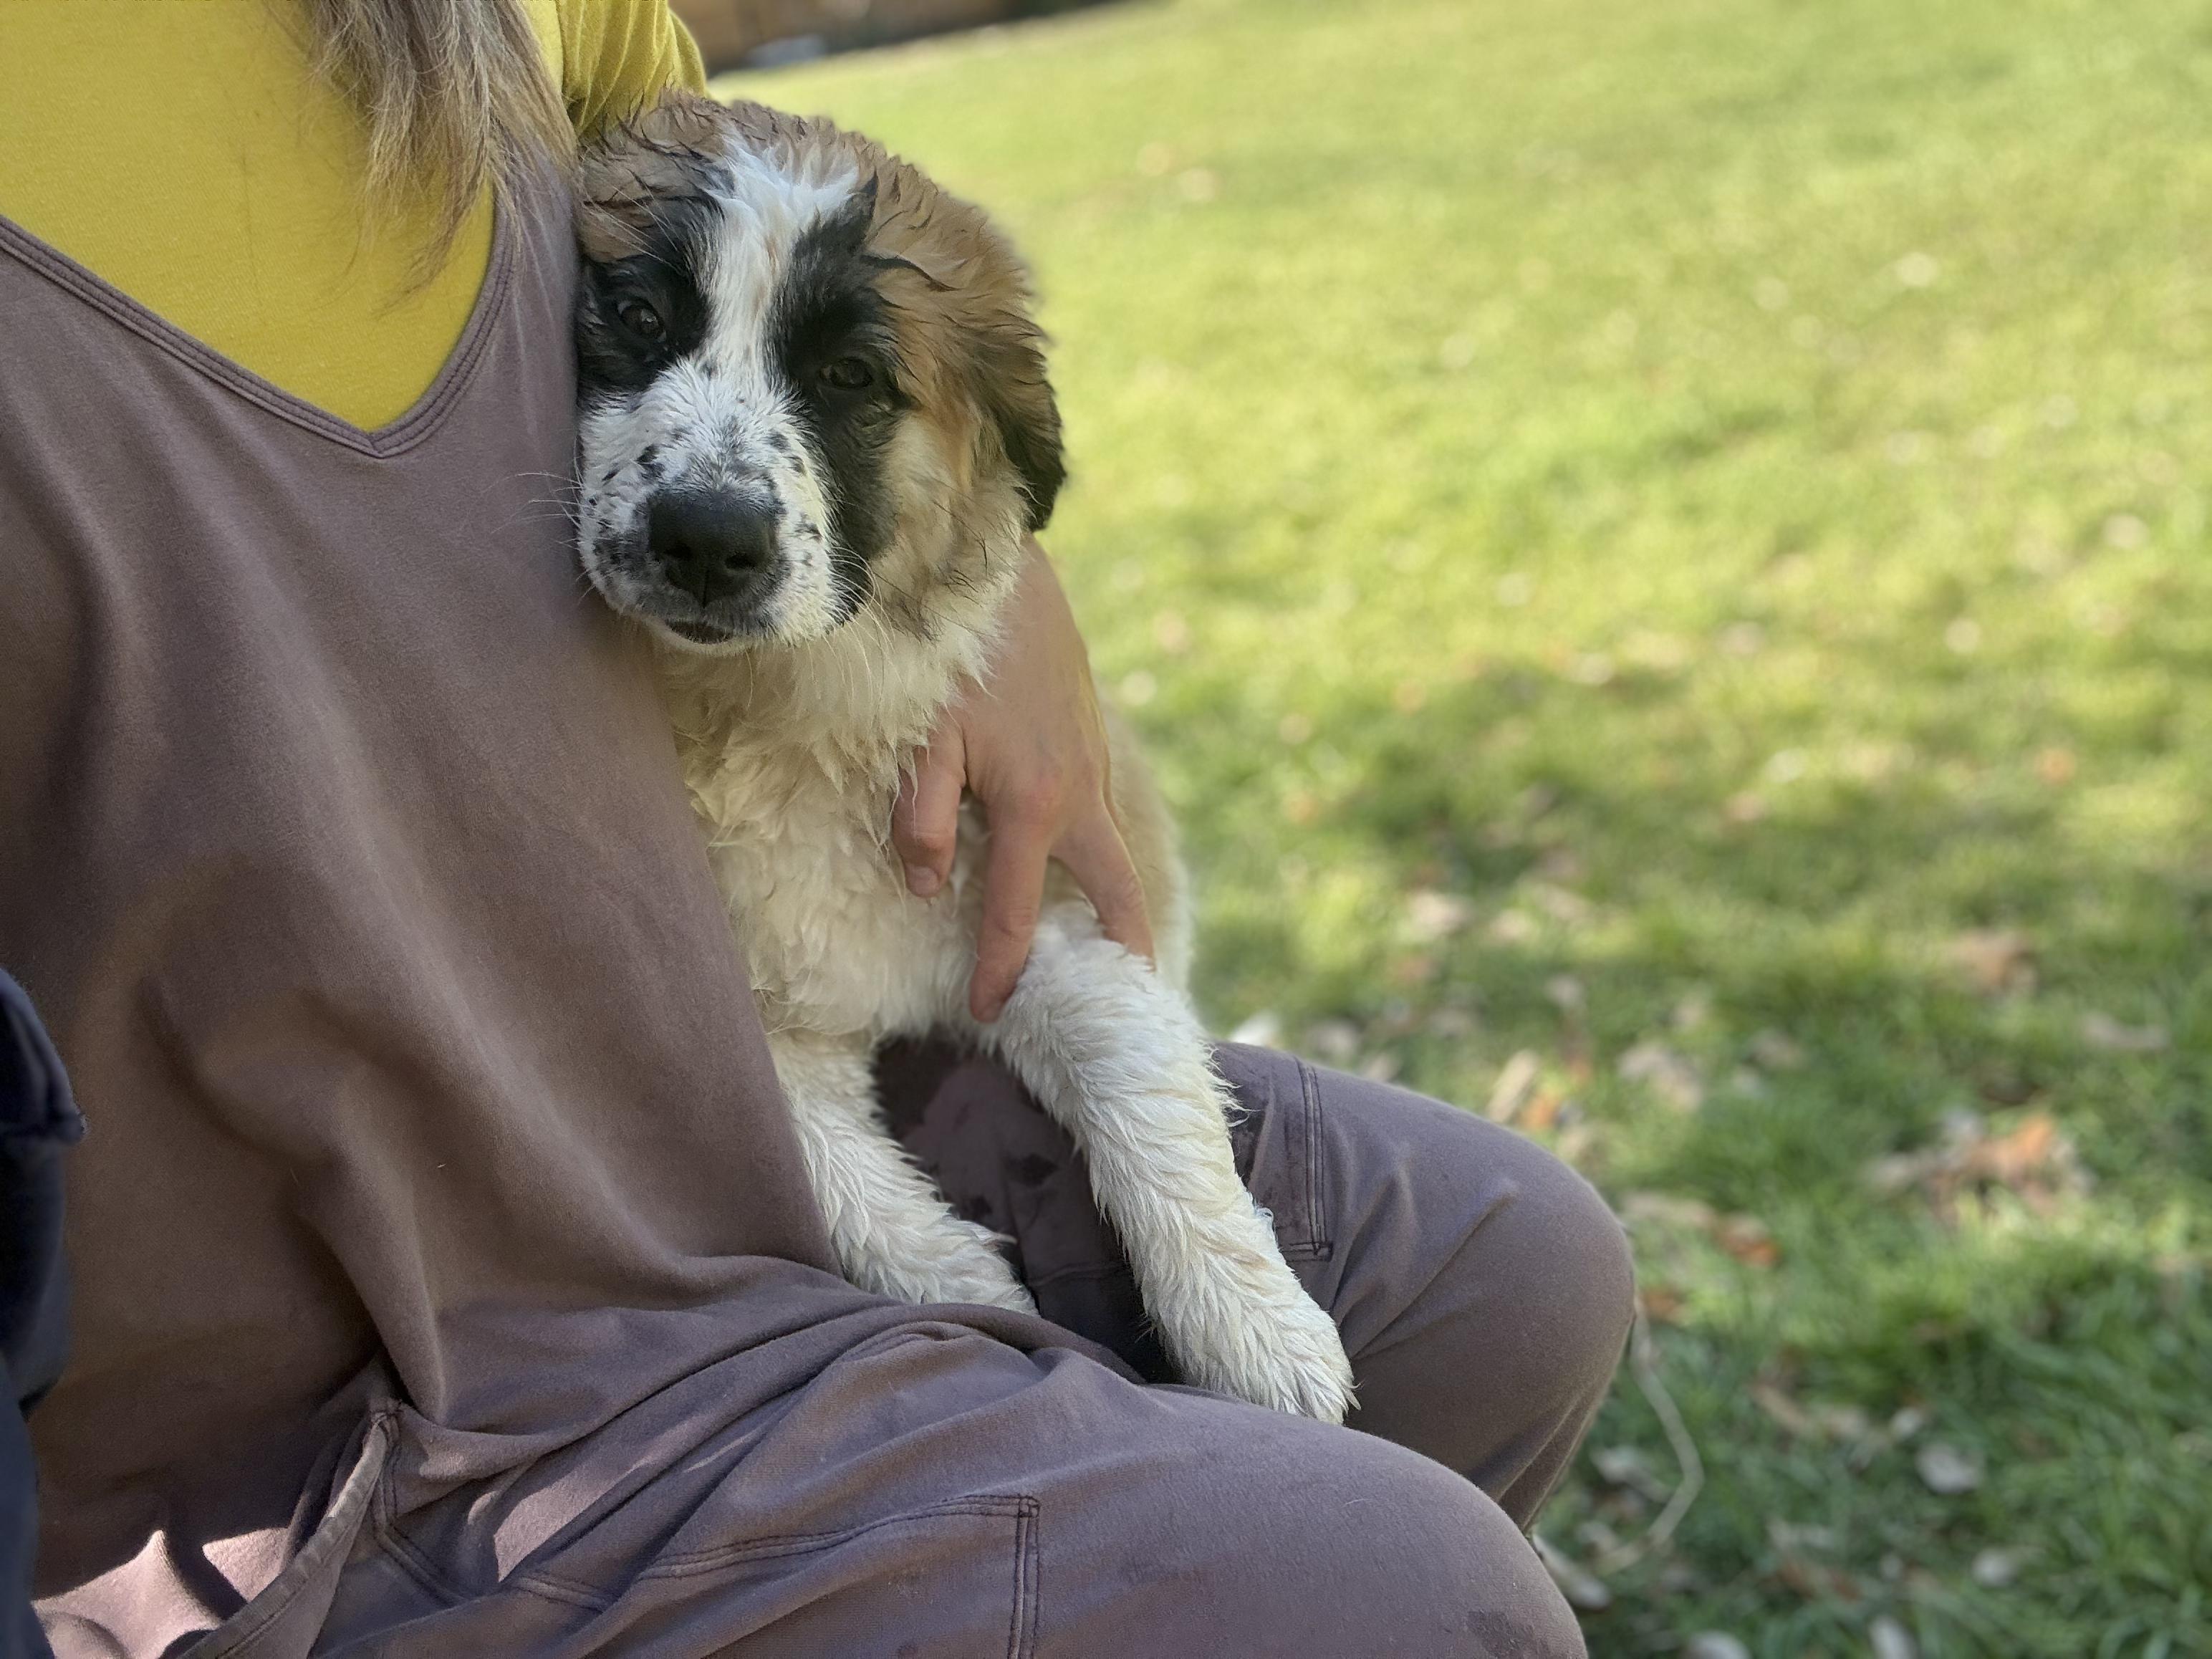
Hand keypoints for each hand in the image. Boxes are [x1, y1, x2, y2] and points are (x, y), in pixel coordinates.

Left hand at [893, 537, 1154, 1020]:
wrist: (1006, 575)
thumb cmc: (959, 656)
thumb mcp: (924, 739)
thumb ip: (922, 819)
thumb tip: (928, 888)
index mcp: (1034, 806)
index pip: (1013, 913)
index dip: (1001, 970)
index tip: (989, 1013)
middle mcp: (1079, 797)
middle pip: (1116, 896)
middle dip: (1123, 951)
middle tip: (1126, 1000)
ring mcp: (1093, 769)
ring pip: (1113, 855)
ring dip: (1113, 905)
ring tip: (1104, 949)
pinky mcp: (1090, 744)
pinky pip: (1101, 819)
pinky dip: (1098, 858)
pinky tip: (1072, 862)